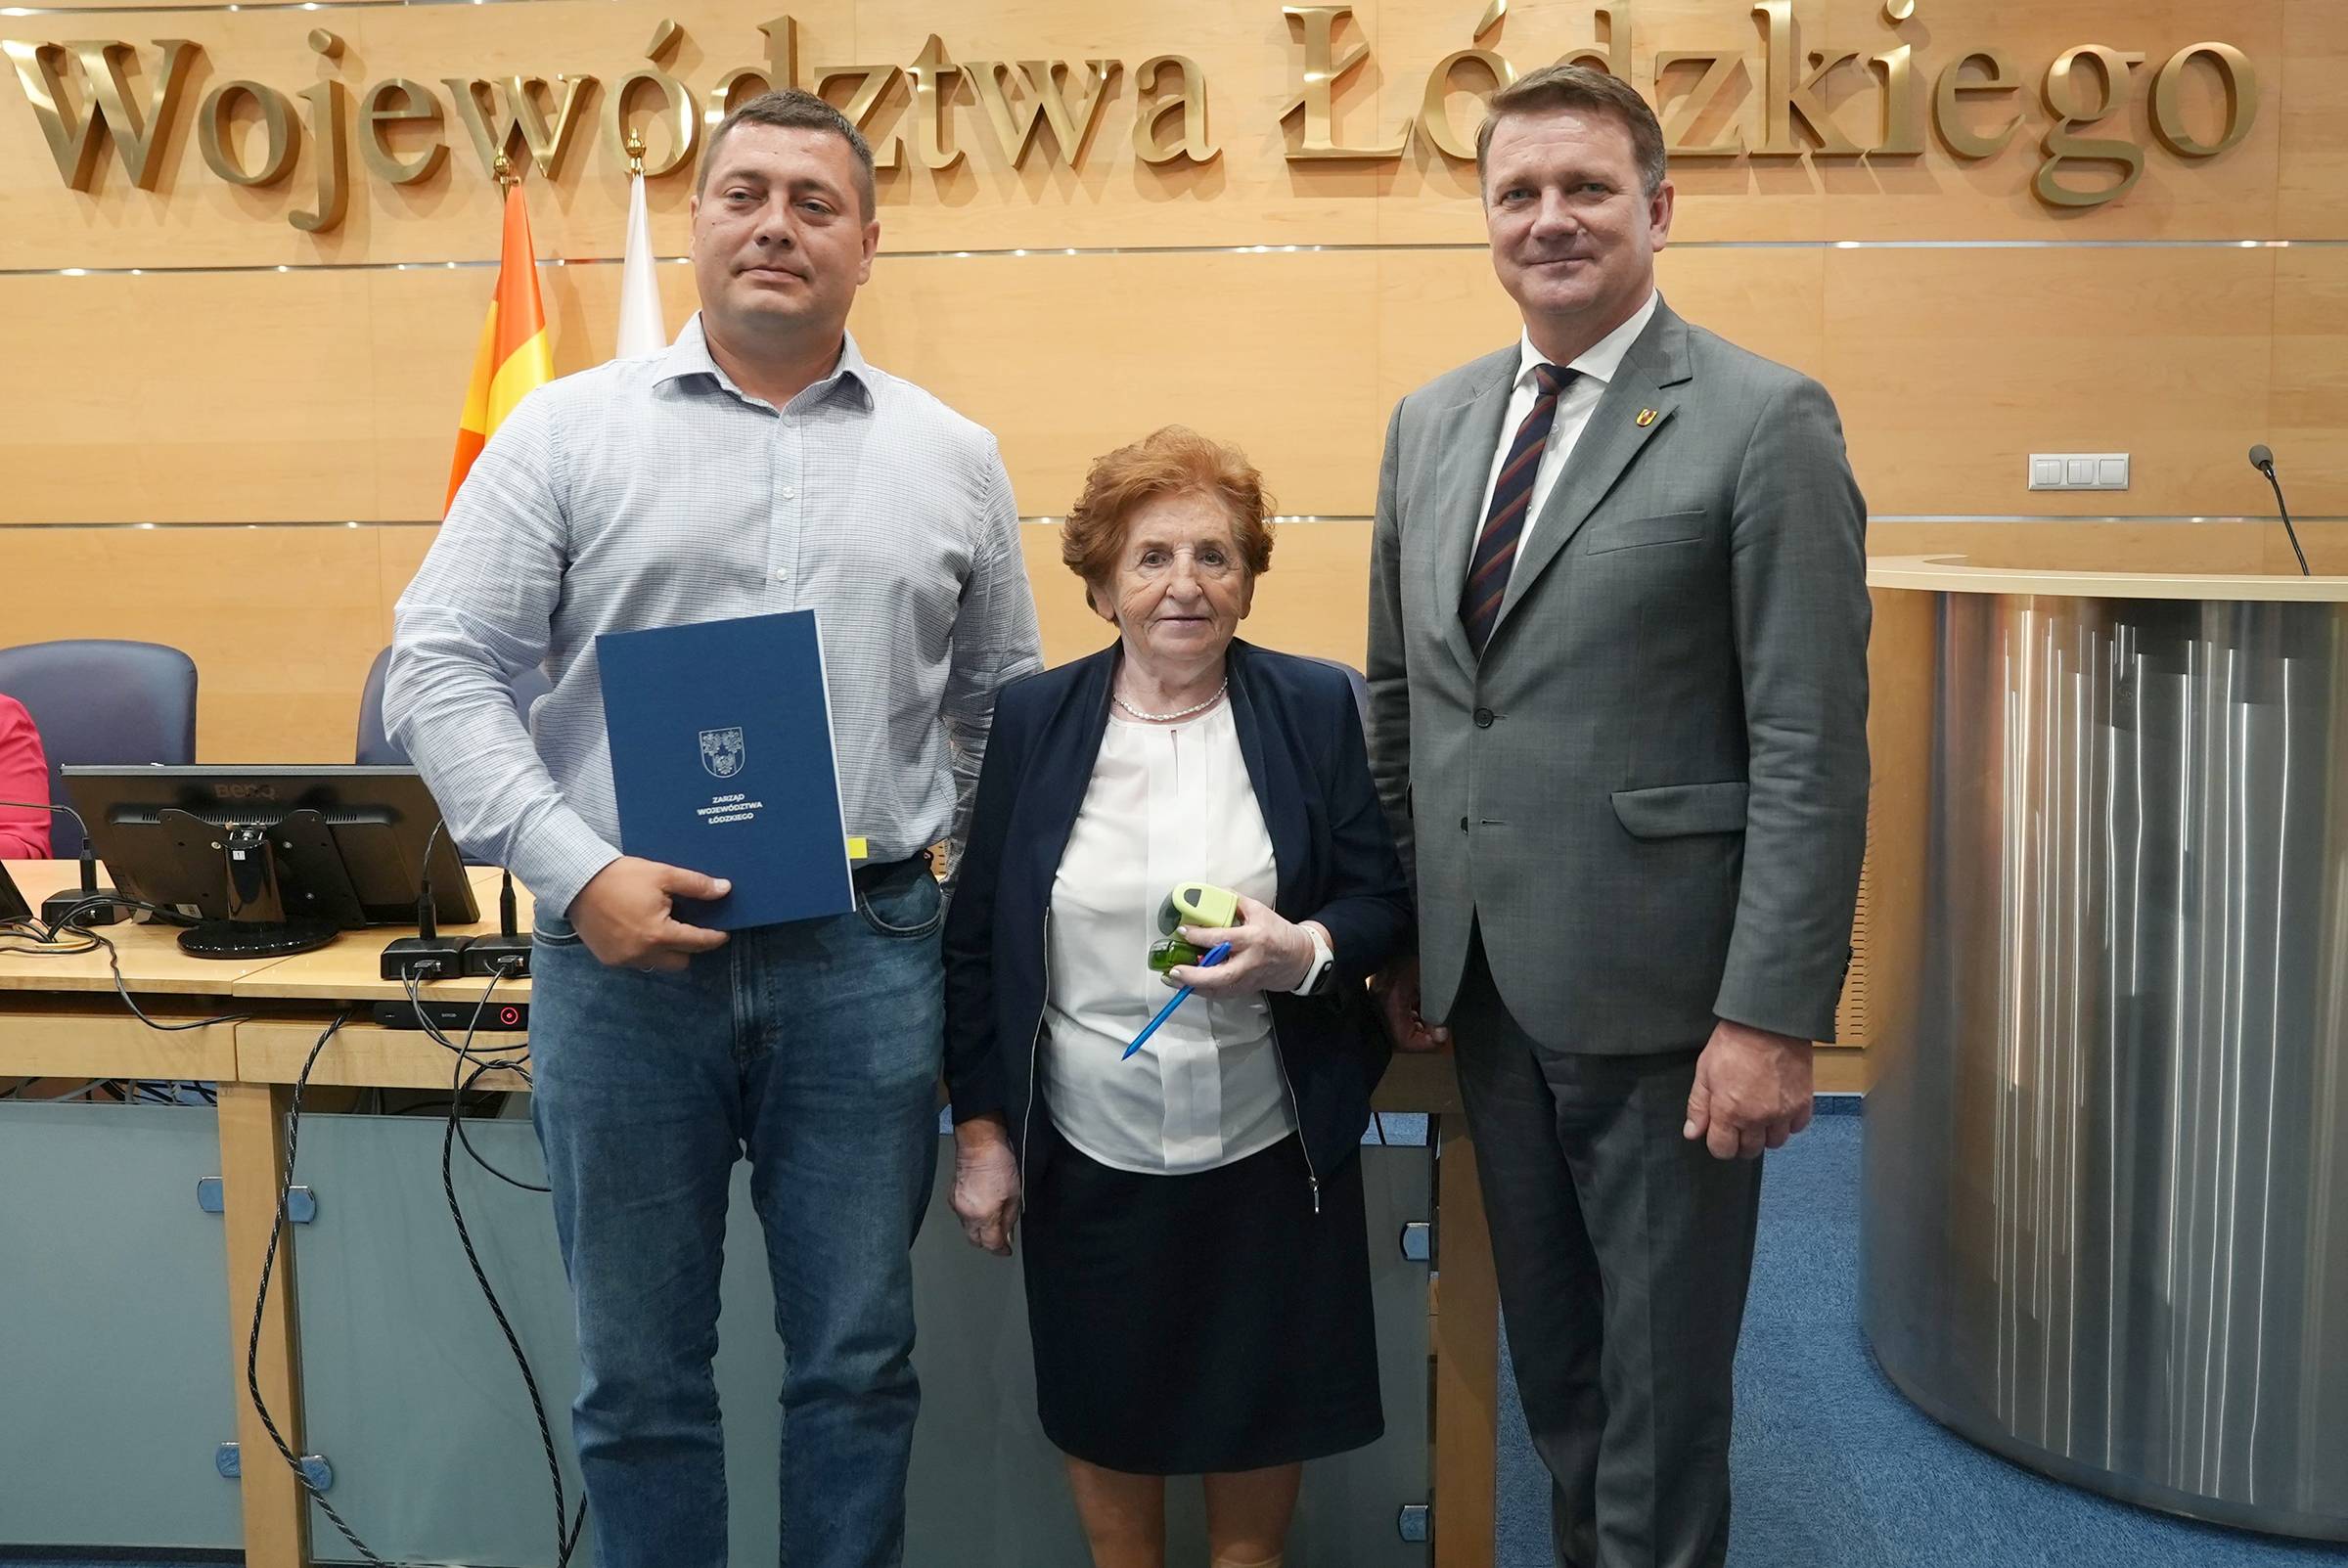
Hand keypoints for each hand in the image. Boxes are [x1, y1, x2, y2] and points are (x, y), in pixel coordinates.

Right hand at [567, 856, 731, 971]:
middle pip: (681, 961)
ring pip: (658, 964)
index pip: (698, 943)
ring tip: (662, 928)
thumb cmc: (622, 876)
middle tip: (688, 927)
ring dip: (666, 951)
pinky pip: (637, 961)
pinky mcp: (609, 959)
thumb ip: (696, 885)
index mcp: (659, 934)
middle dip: (689, 947)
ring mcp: (624, 960)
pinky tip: (640, 931)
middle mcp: (643, 954)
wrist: (577, 881)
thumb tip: (725, 889)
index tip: (723, 933)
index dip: (714, 937)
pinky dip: (643, 951)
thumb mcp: (663, 874)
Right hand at [950, 1114, 1021, 1256]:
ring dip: (979, 1228)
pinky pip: (961, 1215)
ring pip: (968, 1228)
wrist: (979, 1144)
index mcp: (984, 1215)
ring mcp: (957, 1206)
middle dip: (988, 1241)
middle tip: (1000, 1237)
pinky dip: (971, 1216)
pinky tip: (981, 1206)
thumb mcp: (1014, 1194)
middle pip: (976, 1240)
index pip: (990, 1244)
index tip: (1006, 1250)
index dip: (1000, 1249)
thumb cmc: (999, 1162)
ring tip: (992, 1217)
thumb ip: (1009, 1218)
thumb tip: (1007, 1233)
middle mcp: (967, 1214)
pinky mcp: (951, 1196)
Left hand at [1167, 894, 1314, 995]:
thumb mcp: (1258, 910)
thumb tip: (1208, 894)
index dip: (1200, 935)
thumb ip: (1233, 901)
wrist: (1298, 958)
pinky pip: (1221, 993)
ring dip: (1194, 986)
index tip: (1183, 930)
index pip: (1223, 938)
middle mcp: (1250, 961)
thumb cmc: (1277, 932)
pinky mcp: (1246, 989)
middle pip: (1221, 974)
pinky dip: (1203, 990)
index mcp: (1254, 938)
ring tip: (1173, 979)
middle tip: (1174, 970)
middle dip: (1195, 976)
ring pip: (1219, 989)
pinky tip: (1187, 984)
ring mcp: (1248, 978)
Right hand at [1372, 956, 1449, 1051]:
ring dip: (1418, 1026)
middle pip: (1399, 1036)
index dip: (1424, 1044)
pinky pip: (1397, 1011)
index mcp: (1391, 1000)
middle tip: (1441, 1030)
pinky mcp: (1384, 989)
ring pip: (1398, 1025)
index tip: (1441, 1037)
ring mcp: (1380, 995)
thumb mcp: (1432, 980)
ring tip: (1436, 1018)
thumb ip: (1437, 1010)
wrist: (1403, 925)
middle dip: (1422, 1036)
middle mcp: (1381, 1001)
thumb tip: (1440, 1034)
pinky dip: (1413, 1014)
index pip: (1403, 1040)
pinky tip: (1425, 1005)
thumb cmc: (1418, 948)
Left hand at [1684, 1018, 1813, 1159]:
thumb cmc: (1733, 1043)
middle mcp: (1757, 1119)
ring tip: (1760, 1115)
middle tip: (1739, 1124)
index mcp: (1729, 1112)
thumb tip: (1692, 1133)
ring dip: (1766, 1134)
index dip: (1719, 1144)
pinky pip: (1797, 1127)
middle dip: (1741, 1142)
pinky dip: (1789, 1123)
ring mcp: (1782, 1113)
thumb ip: (1698, 1106)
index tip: (1720, 1134)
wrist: (1768, 1023)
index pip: (1723, 1150)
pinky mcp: (1803, 1103)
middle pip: (1750, 1150)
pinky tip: (1779, 1108)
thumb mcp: (1704, 1072)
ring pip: (1775, 1142)